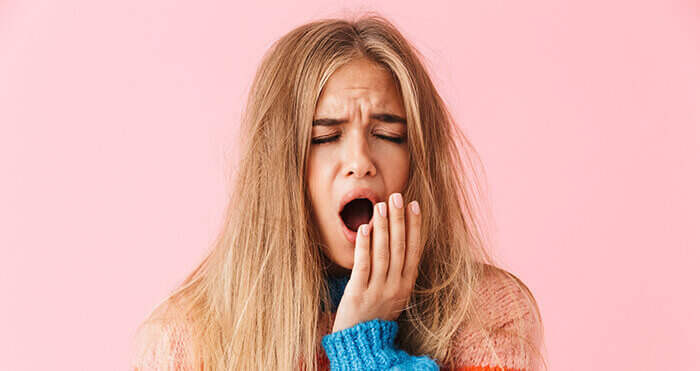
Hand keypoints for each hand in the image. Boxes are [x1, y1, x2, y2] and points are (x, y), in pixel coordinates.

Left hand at [331, 192, 422, 332]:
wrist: (362, 342)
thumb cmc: (377, 313)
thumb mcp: (396, 293)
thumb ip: (398, 269)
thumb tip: (399, 238)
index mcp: (407, 284)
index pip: (414, 249)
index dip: (415, 226)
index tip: (414, 204)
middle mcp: (395, 286)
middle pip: (399, 247)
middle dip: (398, 219)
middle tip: (397, 196)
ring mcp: (377, 290)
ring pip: (382, 252)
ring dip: (382, 226)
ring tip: (381, 206)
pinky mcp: (358, 293)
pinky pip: (363, 265)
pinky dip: (364, 245)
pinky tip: (365, 227)